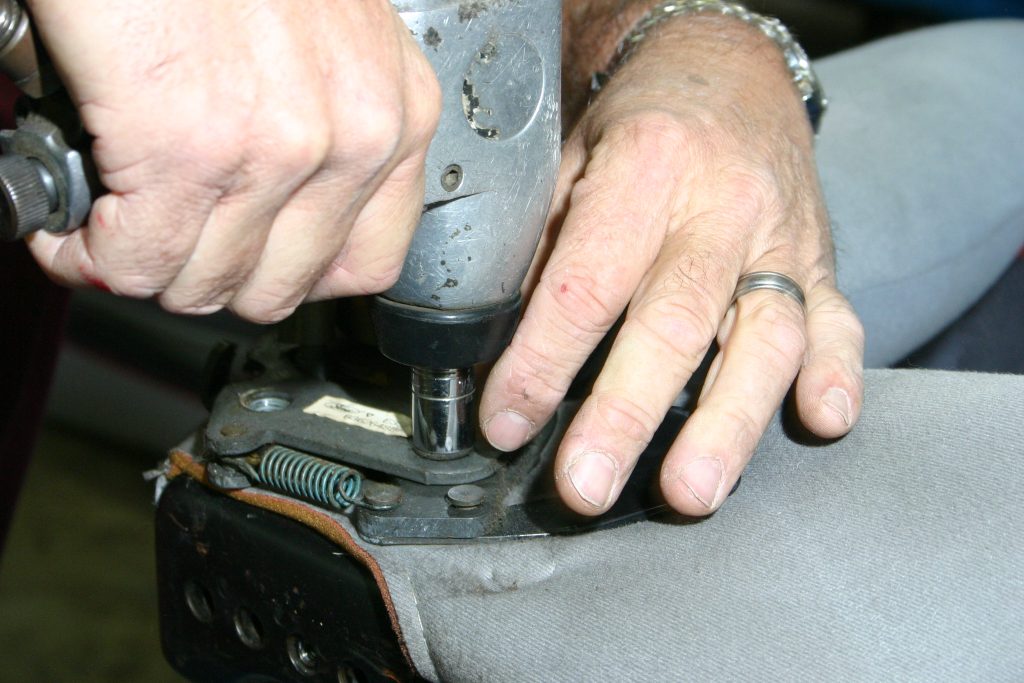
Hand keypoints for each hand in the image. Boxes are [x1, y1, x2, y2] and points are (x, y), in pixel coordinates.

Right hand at [25, 0, 439, 321]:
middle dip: (206, 272)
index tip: (243, 255)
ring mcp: (279, 148)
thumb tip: (266, 221)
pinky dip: (87, 253)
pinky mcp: (189, 148)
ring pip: (202, 284)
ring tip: (115, 217)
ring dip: (142, 264)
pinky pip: (134, 262)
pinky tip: (75, 220)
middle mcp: (356, 136)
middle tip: (163, 234)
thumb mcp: (322, 40)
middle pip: (278, 288)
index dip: (288, 273)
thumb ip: (321, 129)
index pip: (366, 264)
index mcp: (396, 112)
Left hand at [479, 15, 864, 515]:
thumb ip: (546, 247)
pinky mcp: (822, 263)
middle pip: (674, 323)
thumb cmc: (639, 124)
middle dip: (625, 414)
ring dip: (728, 424)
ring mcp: (781, 238)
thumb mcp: (570, 160)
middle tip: (586, 486)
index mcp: (647, 166)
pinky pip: (839, 322)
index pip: (585, 282)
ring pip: (764, 338)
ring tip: (693, 492)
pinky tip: (822, 420)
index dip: (540, 361)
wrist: (728, 73)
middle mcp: (722, 205)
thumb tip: (500, 344)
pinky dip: (834, 375)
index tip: (505, 421)